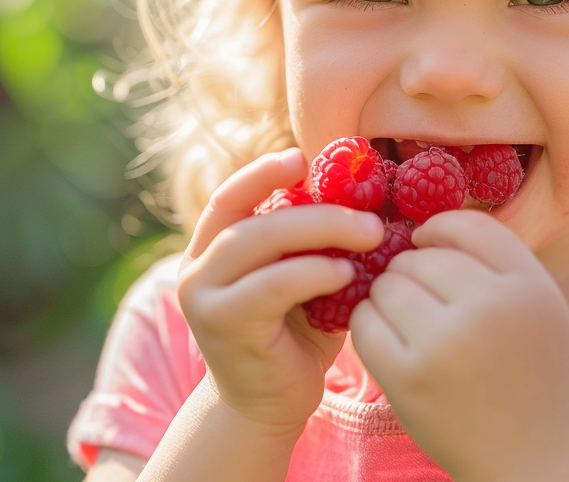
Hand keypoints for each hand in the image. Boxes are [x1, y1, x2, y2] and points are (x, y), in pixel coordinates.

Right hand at [176, 148, 384, 436]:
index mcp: (212, 250)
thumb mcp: (300, 282)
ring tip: (370, 237)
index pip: (229, 196)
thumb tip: (364, 196)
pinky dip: (312, 272)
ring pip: (257, 242)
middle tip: (370, 214)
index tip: (304, 157)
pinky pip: (271, 285)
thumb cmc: (294, 339)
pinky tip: (347, 275)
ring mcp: (204, 296)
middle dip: (316, 207)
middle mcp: (197, 268)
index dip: (263, 171)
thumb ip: (311, 245)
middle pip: (251, 216)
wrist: (267, 411)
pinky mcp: (222, 324)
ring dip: (319, 232)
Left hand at [350, 210, 568, 481]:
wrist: (540, 462)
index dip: (437, 231)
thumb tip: (424, 228)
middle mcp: (490, 306)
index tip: (428, 249)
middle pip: (420, 257)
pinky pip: (364, 323)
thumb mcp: (539, 306)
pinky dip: (368, 327)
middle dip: (410, 273)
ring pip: (387, 285)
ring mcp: (447, 342)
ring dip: (387, 299)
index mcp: (528, 284)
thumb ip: (495, 263)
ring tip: (407, 326)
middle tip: (422, 305)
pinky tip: (388, 344)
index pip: (465, 224)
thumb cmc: (537, 379)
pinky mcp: (409, 378)